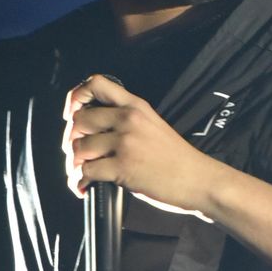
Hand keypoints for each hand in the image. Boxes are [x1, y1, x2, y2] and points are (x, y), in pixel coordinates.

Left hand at [62, 74, 213, 217]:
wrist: (199, 179)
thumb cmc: (178, 158)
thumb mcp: (153, 124)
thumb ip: (127, 120)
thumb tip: (94, 129)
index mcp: (136, 106)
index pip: (96, 84)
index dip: (76, 96)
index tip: (72, 112)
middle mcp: (128, 119)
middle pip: (79, 119)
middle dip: (72, 139)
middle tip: (76, 152)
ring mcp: (125, 143)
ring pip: (79, 147)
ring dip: (74, 163)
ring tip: (79, 172)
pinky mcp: (122, 167)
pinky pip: (86, 171)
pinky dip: (79, 181)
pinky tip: (83, 186)